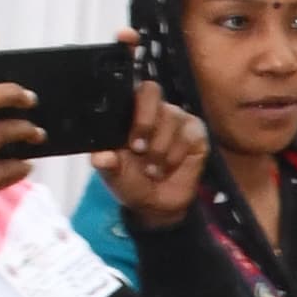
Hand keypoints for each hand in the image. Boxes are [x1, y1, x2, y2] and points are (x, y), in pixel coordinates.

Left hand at [94, 80, 210, 229]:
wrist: (157, 206)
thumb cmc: (132, 182)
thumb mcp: (113, 174)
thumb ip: (106, 163)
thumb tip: (99, 157)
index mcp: (130, 113)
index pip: (130, 90)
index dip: (129, 109)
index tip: (126, 140)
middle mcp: (154, 110)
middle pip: (151, 90)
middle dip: (144, 121)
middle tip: (138, 149)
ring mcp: (177, 119)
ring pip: (170, 117)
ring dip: (159, 150)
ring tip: (152, 170)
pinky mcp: (196, 133)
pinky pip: (187, 135)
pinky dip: (174, 156)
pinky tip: (167, 168)